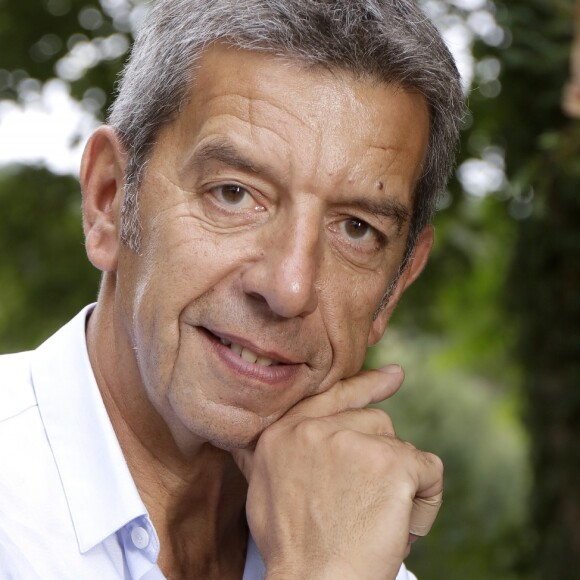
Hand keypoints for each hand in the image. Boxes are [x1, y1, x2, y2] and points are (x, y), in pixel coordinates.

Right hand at [232, 366, 442, 579]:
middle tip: (369, 502)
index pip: (331, 396)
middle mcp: (315, 429)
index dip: (365, 387)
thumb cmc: (292, 547)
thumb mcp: (261, 490)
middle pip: (373, 422)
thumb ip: (267, 454)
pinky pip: (428, 470)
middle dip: (380, 458)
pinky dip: (426, 500)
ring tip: (379, 519)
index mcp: (284, 433)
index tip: (392, 377)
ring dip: (400, 481)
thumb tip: (243, 439)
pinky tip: (403, 525)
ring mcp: (354, 442)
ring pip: (400, 447)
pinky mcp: (391, 464)